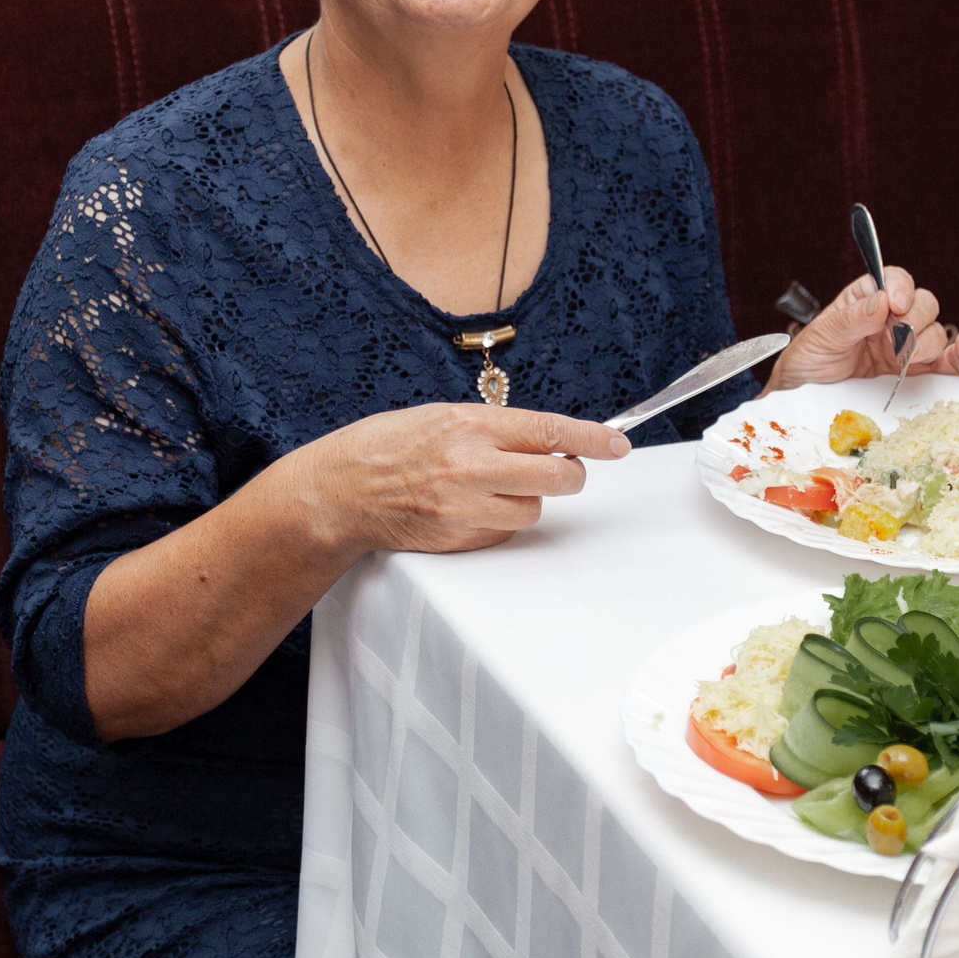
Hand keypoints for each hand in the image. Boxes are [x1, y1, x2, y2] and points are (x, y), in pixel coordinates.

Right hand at [295, 403, 630, 556]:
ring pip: (533, 510)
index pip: (547, 430)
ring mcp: (463, 508)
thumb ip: (495, 428)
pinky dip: (499, 521)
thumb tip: (548, 438)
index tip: (617, 444)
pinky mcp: (457, 540)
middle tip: (561, 469)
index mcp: (468, 426)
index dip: (591, 439)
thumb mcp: (442, 417)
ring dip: (527, 499)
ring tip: (492, 487)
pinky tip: (469, 508)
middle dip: (567, 474)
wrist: (340, 491)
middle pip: (554, 477)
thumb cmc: (389, 445)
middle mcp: (469, 466)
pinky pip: (504, 534)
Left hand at [766, 267, 958, 394]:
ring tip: (905, 356)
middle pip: (923, 305)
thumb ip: (850, 319)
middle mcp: (891, 320)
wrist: (805, 399)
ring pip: (937, 333)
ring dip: (928, 342)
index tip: (896, 304)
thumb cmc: (808, 362)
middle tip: (895, 338)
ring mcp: (906, 347)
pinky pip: (949, 363)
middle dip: (915, 319)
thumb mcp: (821, 336)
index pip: (894, 280)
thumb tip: (882, 301)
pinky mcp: (917, 374)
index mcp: (866, 300)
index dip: (901, 288)